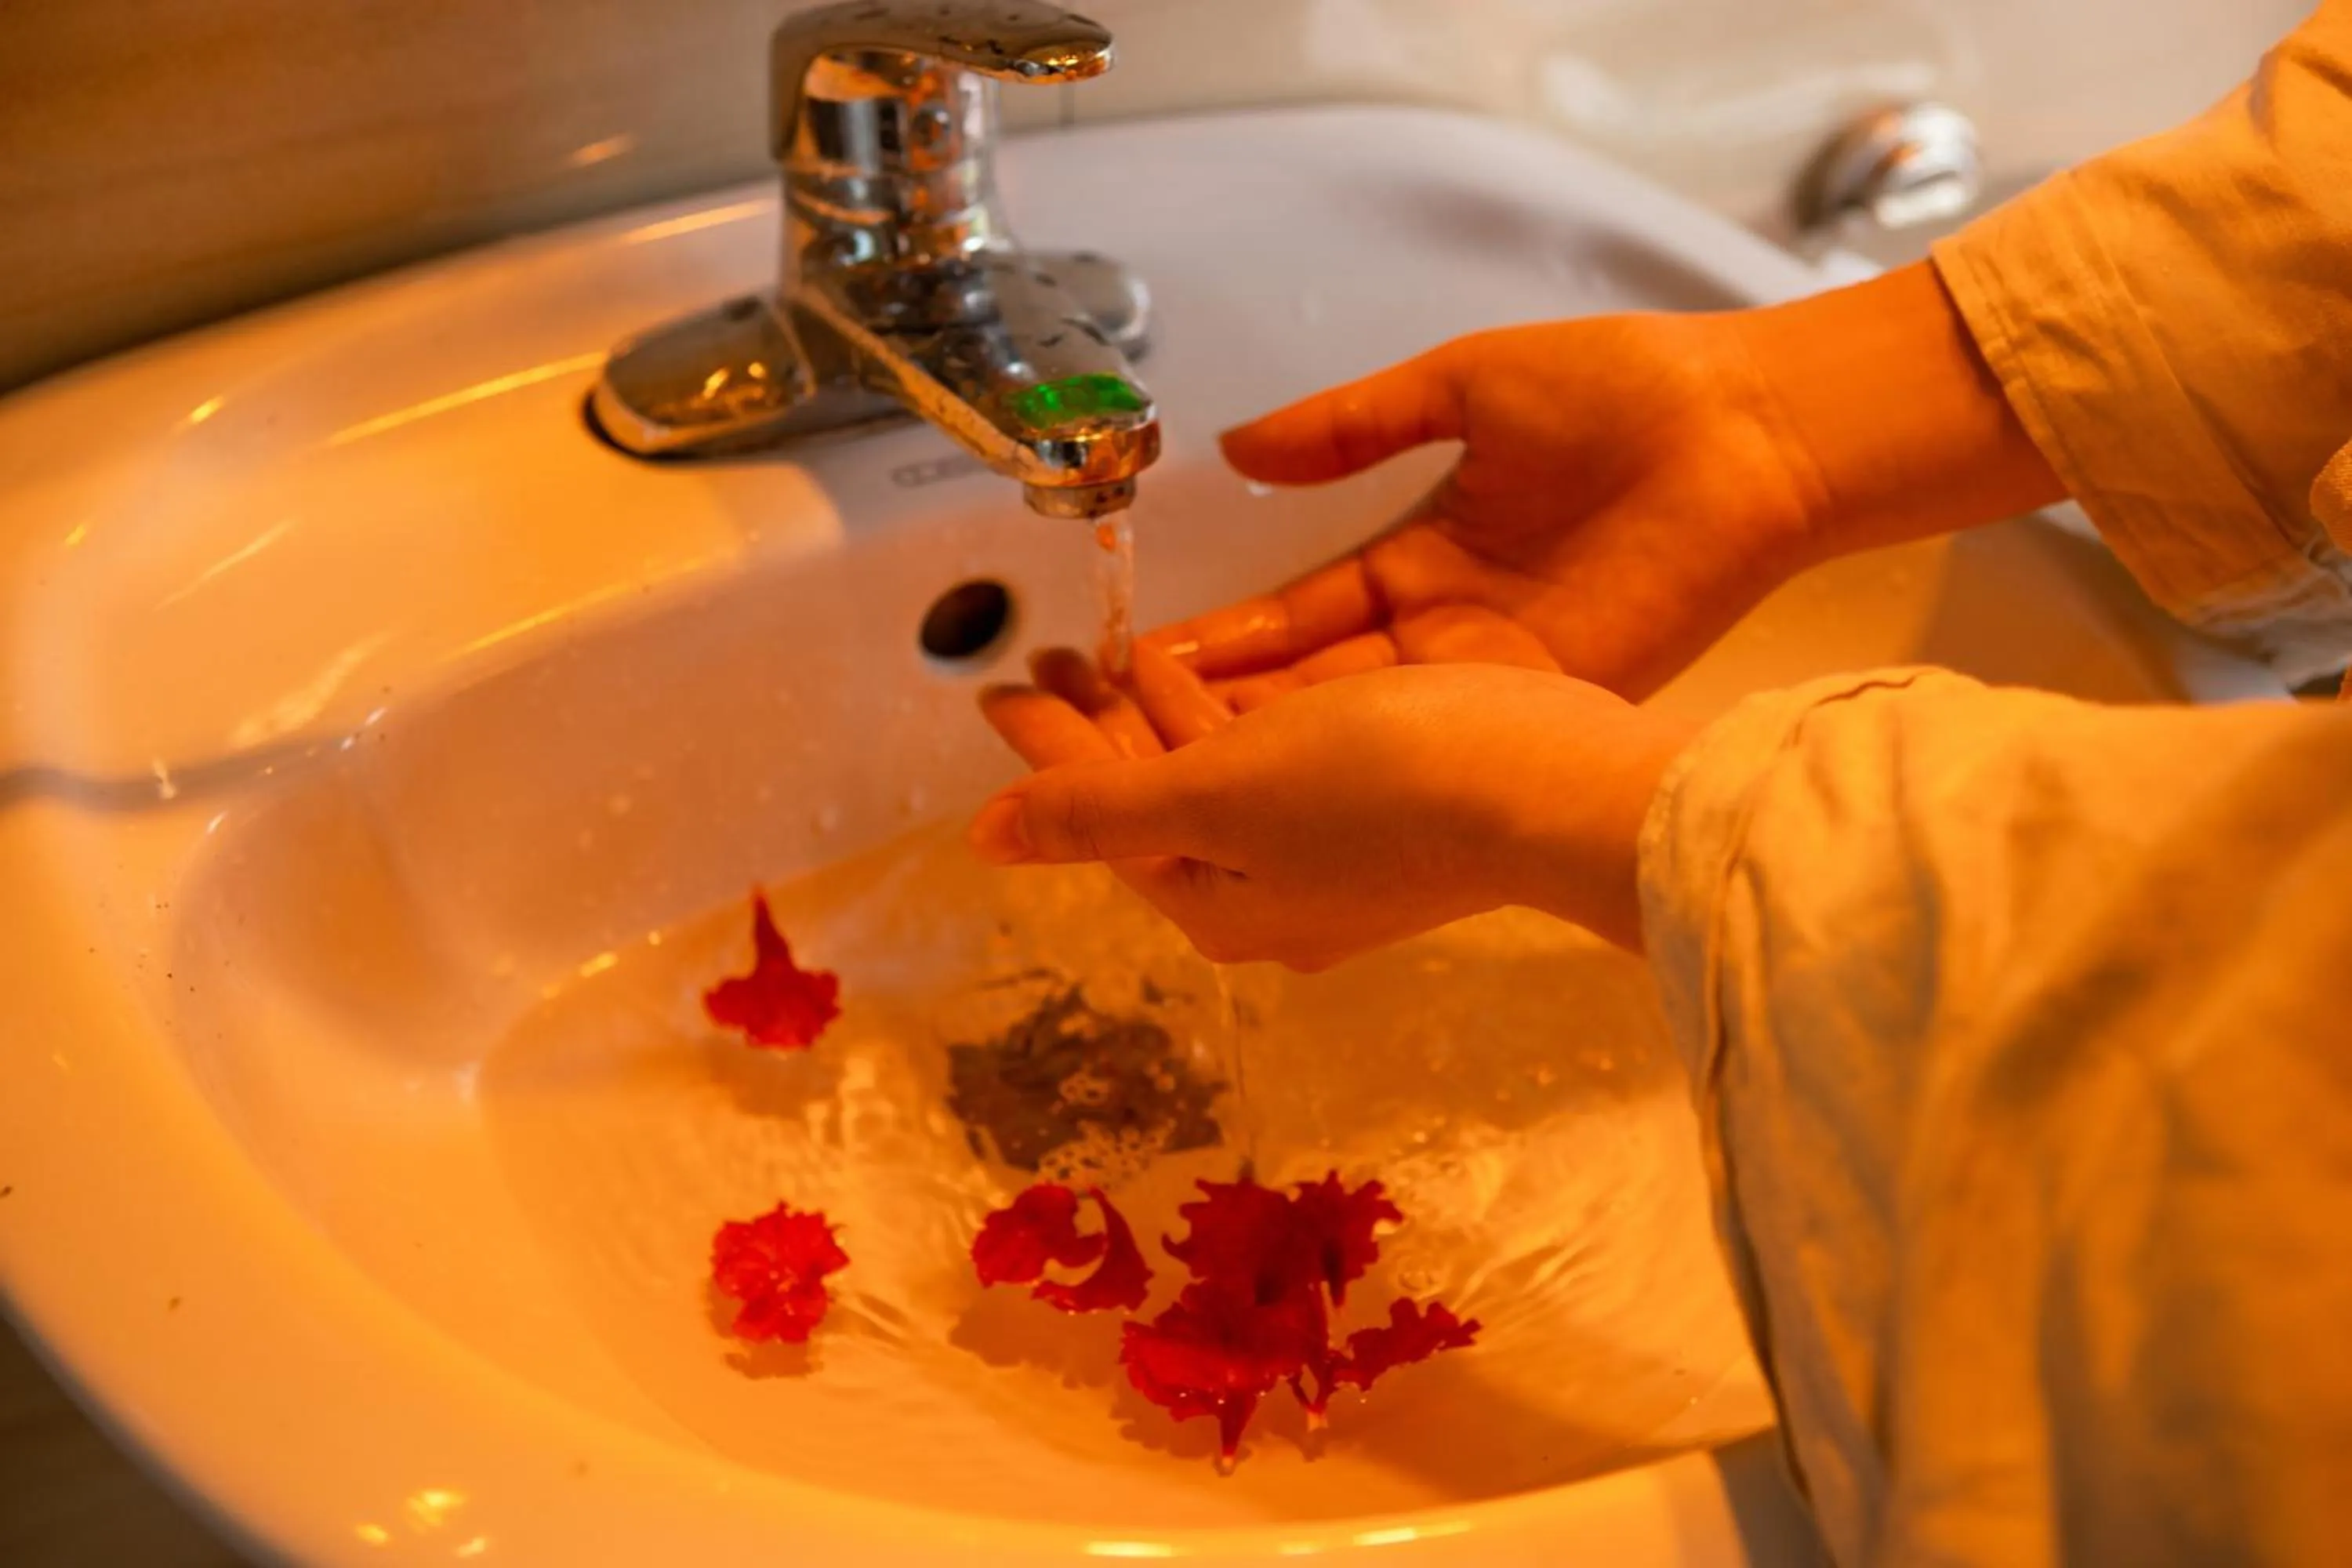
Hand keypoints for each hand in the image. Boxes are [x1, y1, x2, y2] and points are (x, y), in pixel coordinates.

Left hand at [972, 649, 1697, 968]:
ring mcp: (1337, 856)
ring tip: (1118, 641)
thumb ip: (1097, 810)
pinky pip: (1279, 756)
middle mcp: (1273, 896)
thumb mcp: (1217, 794)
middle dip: (1100, 727)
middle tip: (1052, 650)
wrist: (1556, 787)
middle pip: (1157, 801)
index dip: (1046, 749)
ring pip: (1221, 773)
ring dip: (1165, 708)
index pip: (1103, 819)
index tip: (996, 684)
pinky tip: (1216, 662)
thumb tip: (985, 841)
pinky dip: (1236, 709)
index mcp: (1220, 904)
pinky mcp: (1390, 805)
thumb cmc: (1378, 787)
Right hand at [1154, 263, 2063, 703]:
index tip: (1140, 660)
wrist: (1746, 425)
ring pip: (1366, 722)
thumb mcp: (1457, 388)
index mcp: (1422, 553)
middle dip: (1232, 711)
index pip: (1301, 610)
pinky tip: (1289, 774)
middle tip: (1134, 741)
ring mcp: (1495, 674)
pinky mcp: (1547, 698)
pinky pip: (1440, 731)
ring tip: (1183, 771)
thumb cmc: (1616, 390)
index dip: (1228, 637)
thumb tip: (1236, 448)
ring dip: (1282, 745)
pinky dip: (1368, 752)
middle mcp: (1447, 628)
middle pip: (1319, 683)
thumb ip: (1348, 426)